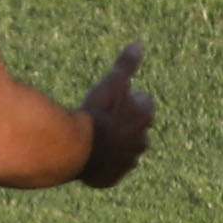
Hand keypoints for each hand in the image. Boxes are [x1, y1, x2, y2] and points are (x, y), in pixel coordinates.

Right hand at [71, 43, 153, 186]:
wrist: (77, 147)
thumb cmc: (96, 112)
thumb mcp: (112, 82)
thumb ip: (126, 65)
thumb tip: (138, 44)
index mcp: (144, 118)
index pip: (144, 104)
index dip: (128, 99)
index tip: (114, 98)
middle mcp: (141, 142)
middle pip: (136, 129)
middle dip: (123, 125)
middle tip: (102, 117)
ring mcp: (127, 162)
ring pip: (124, 151)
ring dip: (113, 145)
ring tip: (94, 137)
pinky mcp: (112, 178)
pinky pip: (110, 170)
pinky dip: (102, 164)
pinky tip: (88, 155)